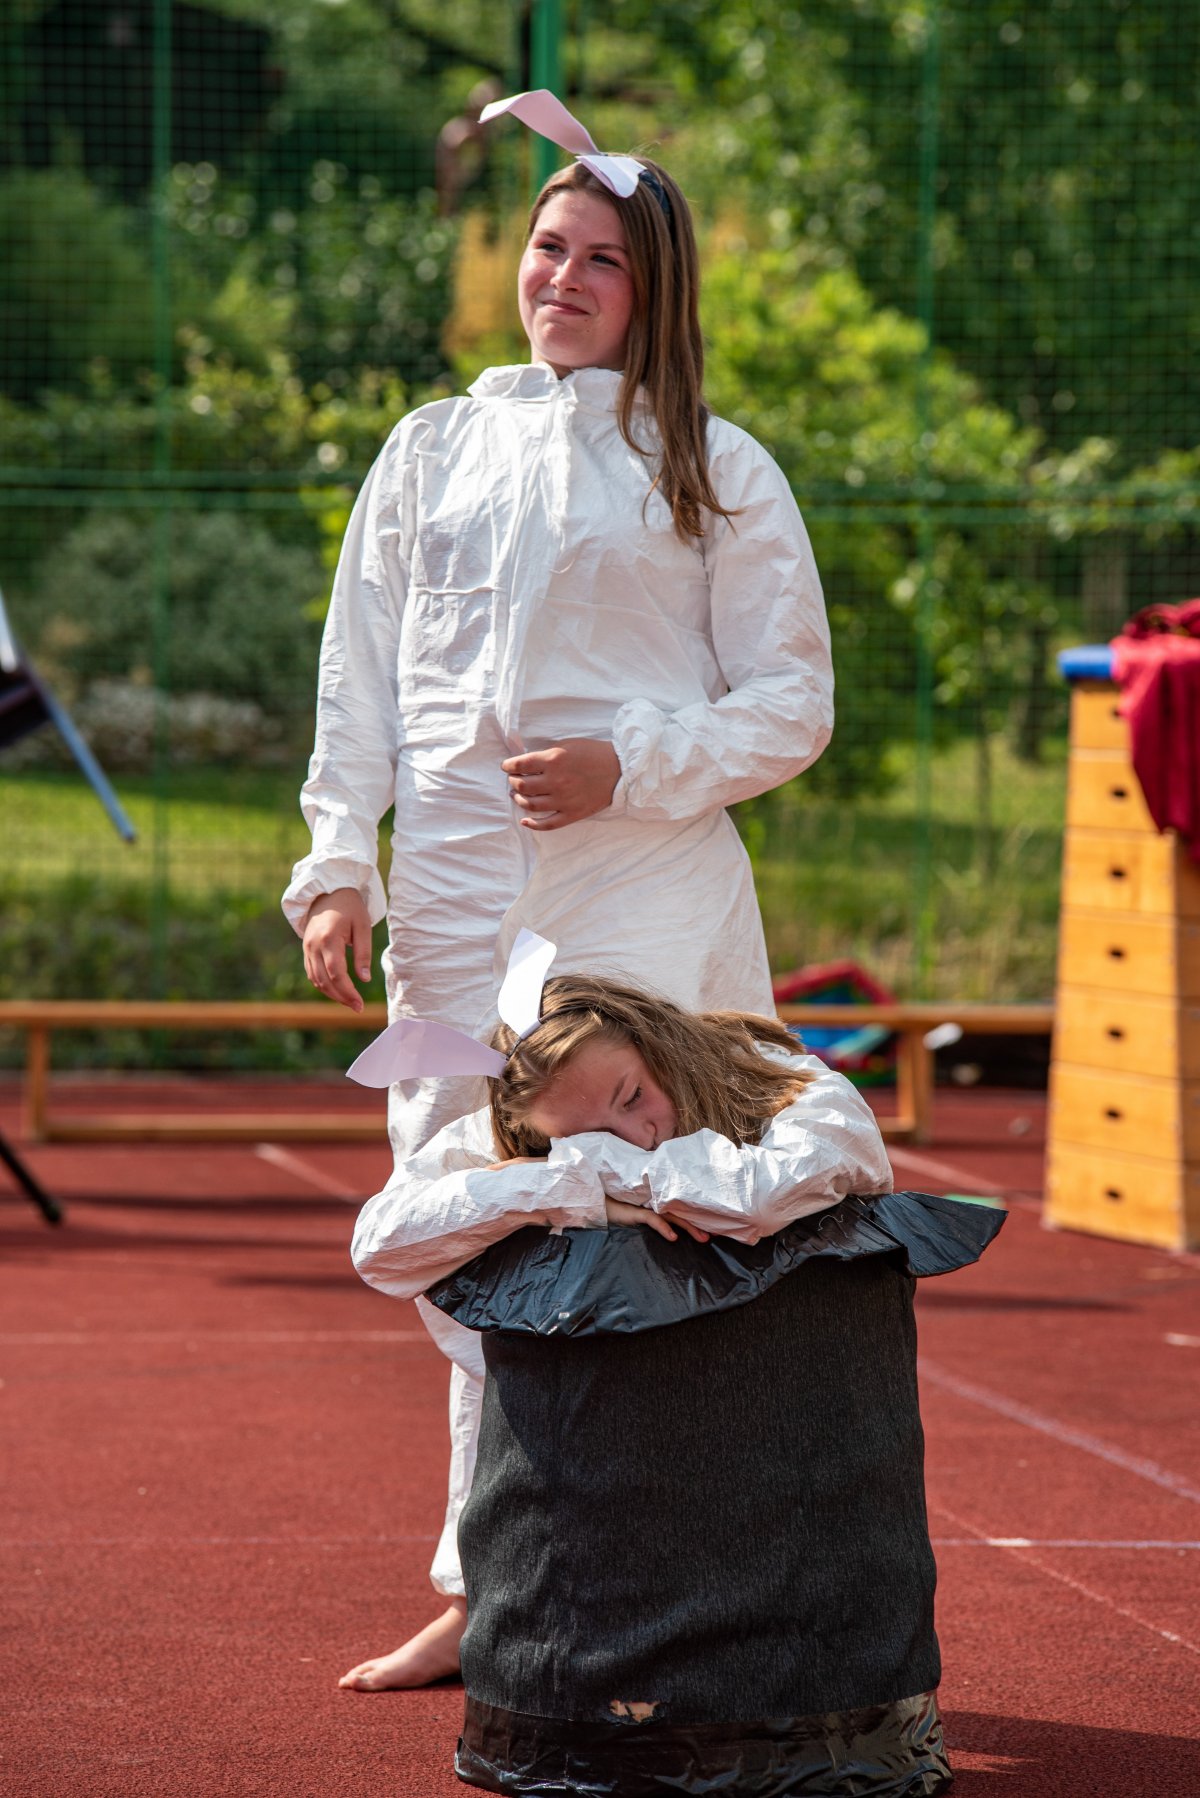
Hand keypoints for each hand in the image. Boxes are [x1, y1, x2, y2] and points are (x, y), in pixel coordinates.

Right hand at [303, 888, 372, 1012]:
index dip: (348, 992)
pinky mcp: (306, 949)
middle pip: (324, 980)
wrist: (327, 892)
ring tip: (350, 1002)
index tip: (360, 1004)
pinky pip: (312, 973)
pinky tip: (338, 991)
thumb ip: (363, 953)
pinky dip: (324, 985)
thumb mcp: (363, 926)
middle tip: (358, 1007)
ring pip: (316, 980)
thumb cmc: (350, 907)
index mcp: (328, 938)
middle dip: (341, 997)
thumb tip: (364, 979)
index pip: (336, 973)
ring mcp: (307, 948)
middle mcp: (313, 945)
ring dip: (332, 994)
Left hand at [502, 739, 619, 830]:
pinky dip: (533, 824)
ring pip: (531, 804)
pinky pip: (548, 824)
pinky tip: (525, 821)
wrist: (620, 769)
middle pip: (522, 785)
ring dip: (519, 799)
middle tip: (513, 780)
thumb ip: (546, 754)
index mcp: (554, 760)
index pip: (520, 765)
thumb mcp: (567, 745)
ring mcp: (564, 800)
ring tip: (517, 795)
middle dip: (513, 782)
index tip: (506, 766)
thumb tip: (525, 762)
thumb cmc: (593, 753)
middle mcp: (556, 781)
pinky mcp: (573, 814)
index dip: (509, 766)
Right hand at [604, 1197, 708, 1242]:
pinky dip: (664, 1228)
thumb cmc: (616, 1207)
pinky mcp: (636, 1211)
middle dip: (698, 1224)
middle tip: (714, 1235)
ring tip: (702, 1238)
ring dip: (688, 1227)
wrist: (597, 1201)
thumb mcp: (637, 1214)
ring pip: (673, 1216)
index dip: (695, 1218)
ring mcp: (646, 1205)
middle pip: (682, 1213)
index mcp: (657, 1203)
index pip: (680, 1210)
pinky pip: (653, 1219)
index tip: (711, 1228)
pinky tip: (673, 1238)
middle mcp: (655, 1202)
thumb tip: (670, 1233)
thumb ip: (652, 1218)